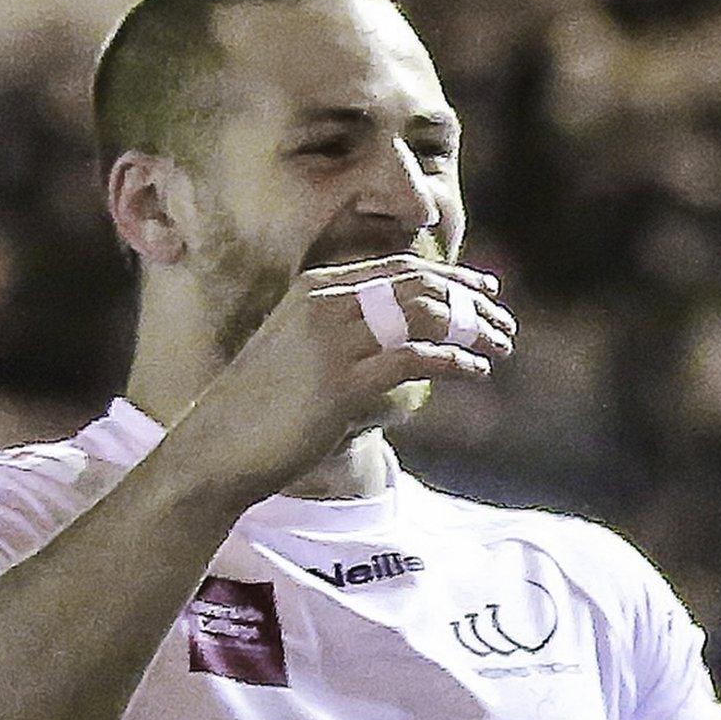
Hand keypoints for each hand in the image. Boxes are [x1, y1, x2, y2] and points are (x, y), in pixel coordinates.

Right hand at [172, 253, 515, 498]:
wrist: (215, 449)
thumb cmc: (261, 408)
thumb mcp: (300, 351)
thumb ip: (346, 332)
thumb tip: (404, 333)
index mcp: (316, 289)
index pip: (401, 270)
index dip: (452, 278)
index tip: (488, 293)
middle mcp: (325, 303)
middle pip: (420, 287)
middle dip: (472, 303)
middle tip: (506, 325)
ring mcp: (332, 340)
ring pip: (425, 318)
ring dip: (472, 331)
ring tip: (500, 348)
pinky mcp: (341, 381)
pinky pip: (416, 359)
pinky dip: (455, 361)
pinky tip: (476, 372)